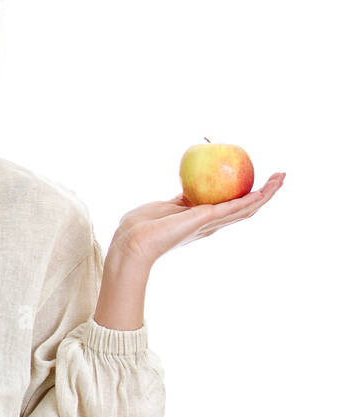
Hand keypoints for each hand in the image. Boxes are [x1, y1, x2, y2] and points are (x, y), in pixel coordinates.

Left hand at [111, 172, 286, 270]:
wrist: (135, 239)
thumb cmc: (144, 225)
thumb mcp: (168, 206)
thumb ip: (182, 198)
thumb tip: (189, 187)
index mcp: (203, 221)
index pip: (232, 207)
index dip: (248, 196)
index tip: (260, 182)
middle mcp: (211, 224)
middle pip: (246, 208)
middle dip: (265, 193)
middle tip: (280, 177)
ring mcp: (211, 223)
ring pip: (247, 209)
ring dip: (266, 194)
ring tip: (281, 179)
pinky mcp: (207, 219)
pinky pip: (235, 207)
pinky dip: (252, 198)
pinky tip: (264, 189)